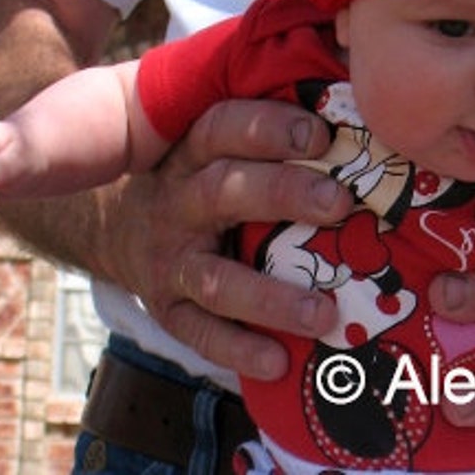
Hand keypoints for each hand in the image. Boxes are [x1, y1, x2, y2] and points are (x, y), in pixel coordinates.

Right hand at [94, 97, 354, 379]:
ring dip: (270, 297)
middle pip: (224, 191)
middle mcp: (178, 201)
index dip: (270, 128)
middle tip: (340, 204)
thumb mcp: (218, 145)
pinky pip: (199, 332)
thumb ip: (271, 132)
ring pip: (215, 277)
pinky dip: (238, 348)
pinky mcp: (165, 308)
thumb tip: (358, 111)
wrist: (116, 226)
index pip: (225, 127)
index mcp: (193, 151)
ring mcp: (169, 259)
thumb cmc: (200, 176)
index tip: (322, 135)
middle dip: (283, 194)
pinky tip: (279, 362)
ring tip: (324, 312)